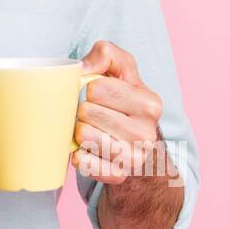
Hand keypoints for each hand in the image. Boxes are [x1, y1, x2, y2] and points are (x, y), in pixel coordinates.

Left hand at [72, 40, 165, 184]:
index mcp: (150, 103)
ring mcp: (134, 158)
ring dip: (80, 131)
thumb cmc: (124, 101)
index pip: (96, 88)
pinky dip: (79, 154)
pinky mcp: (117, 175)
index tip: (99, 95)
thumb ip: (106, 53)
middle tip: (94, 115)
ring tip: (93, 130)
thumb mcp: (121, 69)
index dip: (90, 89)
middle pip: (87, 112)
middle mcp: (147, 132)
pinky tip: (90, 149)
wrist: (138, 146)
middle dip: (83, 110)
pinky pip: (82, 161)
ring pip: (82, 135)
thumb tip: (84, 69)